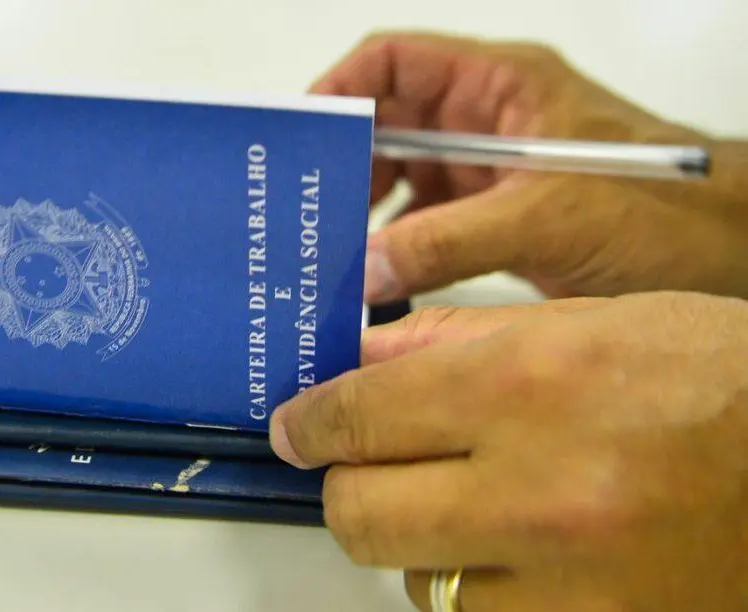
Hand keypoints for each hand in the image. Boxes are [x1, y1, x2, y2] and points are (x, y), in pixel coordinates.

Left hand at [268, 292, 747, 610]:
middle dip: (348, 488)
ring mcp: (571, 585)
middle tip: (370, 469)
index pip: (357, 416)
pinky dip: (482, 591)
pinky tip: (526, 555)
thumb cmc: (718, 381)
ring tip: (479, 507)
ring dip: (424, 545)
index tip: (297, 428)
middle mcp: (539, 491)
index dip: (309, 423)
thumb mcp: (588, 322)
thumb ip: (457, 340)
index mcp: (528, 385)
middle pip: (360, 515)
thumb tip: (360, 361)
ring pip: (418, 583)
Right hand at [311, 32, 747, 299]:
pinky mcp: (491, 220)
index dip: (342, 87)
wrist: (723, 255)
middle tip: (302, 210)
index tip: (302, 136)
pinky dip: (391, 247)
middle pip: (386, 125)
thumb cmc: (663, 209)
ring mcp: (486, 173)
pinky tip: (369, 277)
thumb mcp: (547, 216)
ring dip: (362, 210)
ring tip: (324, 249)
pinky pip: (421, 224)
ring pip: (398, 178)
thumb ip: (450, 241)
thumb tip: (363, 269)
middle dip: (343, 163)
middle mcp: (484, 121)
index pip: (397, 62)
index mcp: (500, 84)